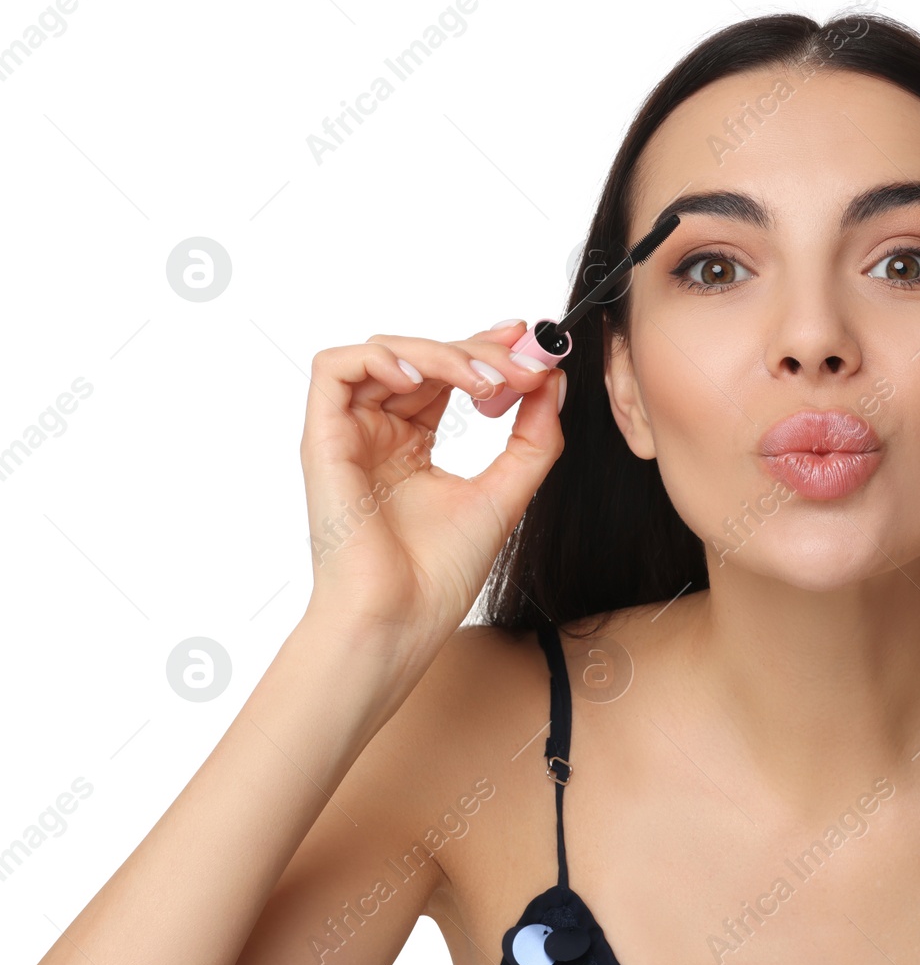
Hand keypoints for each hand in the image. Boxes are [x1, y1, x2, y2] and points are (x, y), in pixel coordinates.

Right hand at [299, 320, 563, 645]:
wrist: (400, 620)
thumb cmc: (440, 574)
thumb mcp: (506, 492)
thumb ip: (534, 437)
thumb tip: (551, 381)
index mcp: (412, 445)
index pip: (448, 374)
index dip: (487, 349)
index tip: (533, 345)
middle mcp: (379, 433)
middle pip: (424, 357)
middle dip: (479, 351)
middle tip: (524, 365)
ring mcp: (350, 433)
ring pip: (384, 352)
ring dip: (441, 353)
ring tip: (486, 382)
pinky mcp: (323, 438)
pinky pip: (333, 369)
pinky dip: (379, 358)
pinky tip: (421, 379)